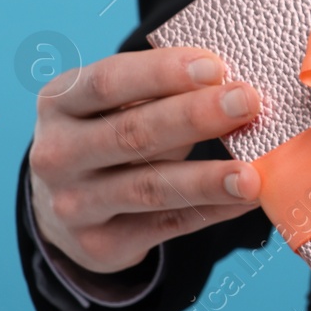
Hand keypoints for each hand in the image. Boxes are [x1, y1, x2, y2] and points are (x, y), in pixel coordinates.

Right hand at [29, 47, 262, 273]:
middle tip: (247, 102)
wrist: (66, 206)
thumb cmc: (109, 133)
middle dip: (194, 117)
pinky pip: (167, 225)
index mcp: (60, 103)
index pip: (107, 82)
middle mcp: (58, 154)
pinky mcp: (101, 244)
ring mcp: (75, 205)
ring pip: (150, 188)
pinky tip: (248, 197)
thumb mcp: (115, 103)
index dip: (161, 73)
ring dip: (207, 180)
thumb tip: (234, 82)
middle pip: (132, 134)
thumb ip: (162, 89)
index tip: (214, 66)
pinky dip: (213, 210)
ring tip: (252, 174)